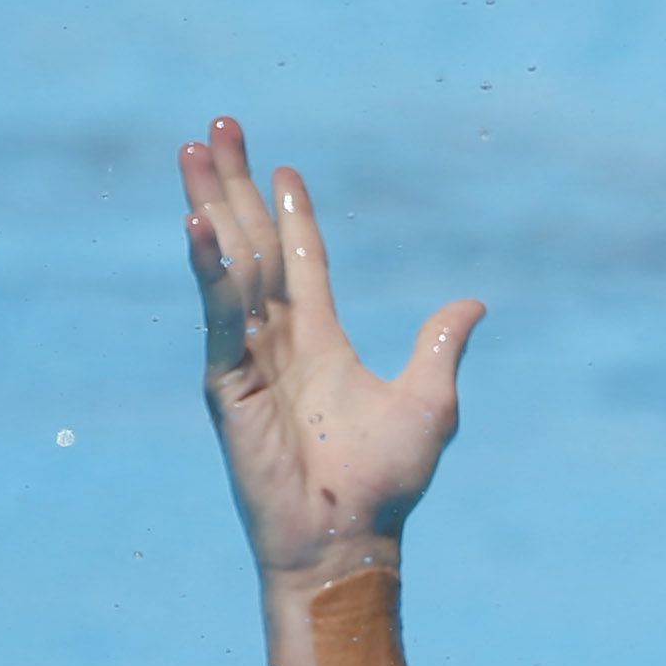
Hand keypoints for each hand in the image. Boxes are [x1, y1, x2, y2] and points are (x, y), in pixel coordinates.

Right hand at [184, 119, 483, 571]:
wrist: (349, 539)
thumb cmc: (386, 485)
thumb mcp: (429, 403)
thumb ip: (440, 347)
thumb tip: (473, 304)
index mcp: (321, 342)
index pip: (302, 260)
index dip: (291, 212)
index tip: (281, 167)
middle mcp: (278, 341)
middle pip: (254, 243)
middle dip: (234, 186)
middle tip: (218, 126)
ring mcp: (246, 358)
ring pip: (229, 265)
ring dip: (210, 205)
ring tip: (192, 149)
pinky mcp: (225, 382)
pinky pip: (218, 315)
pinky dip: (208, 269)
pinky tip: (197, 225)